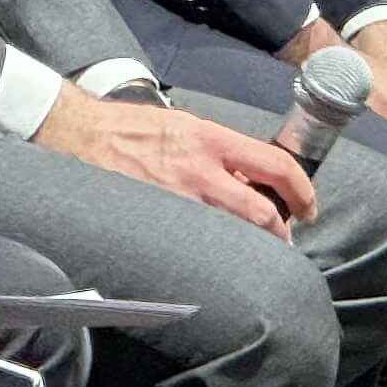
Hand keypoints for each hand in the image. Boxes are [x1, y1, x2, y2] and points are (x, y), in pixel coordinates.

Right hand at [35, 87, 316, 233]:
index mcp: (210, 139)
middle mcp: (200, 170)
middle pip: (261, 211)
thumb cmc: (129, 127)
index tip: (307, 206)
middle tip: (285, 240)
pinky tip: (212, 260)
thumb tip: (247, 178)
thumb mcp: (183, 126)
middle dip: (281, 232)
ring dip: (250, 247)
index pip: (275, 164)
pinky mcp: (155, 219)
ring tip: (254, 255)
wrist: (78, 132)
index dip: (302, 190)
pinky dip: (211, 254)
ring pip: (232, 233)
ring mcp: (177, 199)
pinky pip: (194, 243)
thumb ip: (216, 151)